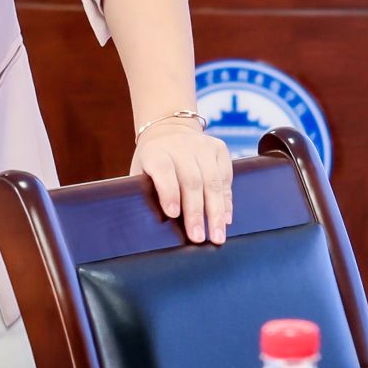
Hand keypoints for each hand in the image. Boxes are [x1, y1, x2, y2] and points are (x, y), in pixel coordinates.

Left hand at [130, 120, 232, 243]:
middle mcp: (180, 145)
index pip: (163, 170)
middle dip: (196, 212)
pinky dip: (226, 200)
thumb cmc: (152, 161)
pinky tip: (226, 218)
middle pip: (191, 181)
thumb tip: (152, 224)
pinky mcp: (219, 148)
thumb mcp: (141, 171)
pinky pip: (226, 177)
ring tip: (217, 236)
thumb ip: (145, 192)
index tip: (173, 215)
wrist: (169, 129)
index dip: (169, 192)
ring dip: (216, 211)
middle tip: (198, 238)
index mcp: (156, 152)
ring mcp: (202, 146)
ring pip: (212, 181)